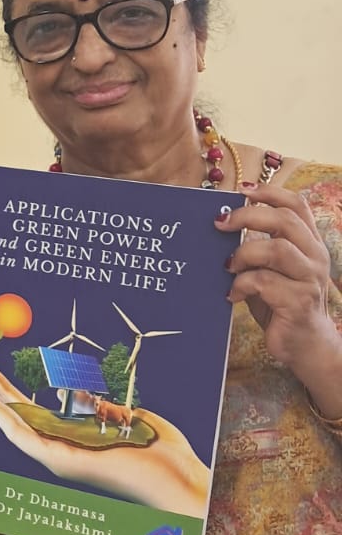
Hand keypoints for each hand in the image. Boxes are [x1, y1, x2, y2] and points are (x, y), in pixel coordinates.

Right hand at [0, 361, 209, 517]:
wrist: (182, 486)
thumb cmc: (168, 459)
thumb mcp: (135, 420)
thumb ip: (110, 409)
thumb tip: (91, 398)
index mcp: (78, 446)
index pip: (36, 416)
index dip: (14, 395)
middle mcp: (62, 454)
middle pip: (17, 417)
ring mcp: (58, 458)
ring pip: (11, 423)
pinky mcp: (60, 460)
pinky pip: (19, 433)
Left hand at [216, 188, 341, 410]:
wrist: (304, 344)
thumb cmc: (281, 303)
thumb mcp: (271, 270)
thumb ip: (258, 247)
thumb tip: (222, 223)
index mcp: (309, 243)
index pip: (297, 206)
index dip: (270, 192)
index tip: (242, 190)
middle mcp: (315, 256)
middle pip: (285, 221)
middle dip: (248, 216)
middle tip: (220, 223)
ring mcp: (309, 279)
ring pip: (277, 249)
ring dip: (244, 253)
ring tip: (227, 266)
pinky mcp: (298, 302)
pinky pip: (265, 282)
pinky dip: (241, 285)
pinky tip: (232, 295)